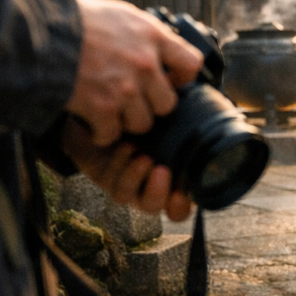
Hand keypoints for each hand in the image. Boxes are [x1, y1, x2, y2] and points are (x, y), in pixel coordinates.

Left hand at [62, 116, 193, 220]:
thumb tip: (197, 86)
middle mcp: (152, 183)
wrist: (98, 108)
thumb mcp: (161, 105)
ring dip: (139, 179)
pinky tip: (125, 147)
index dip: (186, 202)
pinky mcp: (107, 179)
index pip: (182, 202)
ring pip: (135, 200)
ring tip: (141, 156)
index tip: (185, 189)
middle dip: (161, 193)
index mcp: (172, 172)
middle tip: (162, 170)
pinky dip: (122, 168)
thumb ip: (182, 104)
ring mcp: (130, 183)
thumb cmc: (138, 108)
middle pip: (162, 209)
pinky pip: (115, 186)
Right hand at [67, 0, 203, 145]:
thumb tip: (158, 43)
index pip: (191, 64)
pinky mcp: (102, 107)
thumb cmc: (76, 17)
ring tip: (110, 112)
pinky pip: (111, 134)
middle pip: (167, 104)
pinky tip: (92, 122)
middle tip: (133, 101)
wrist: (41, 29)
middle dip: (151, 106)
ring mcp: (125, 88)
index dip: (182, 77)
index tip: (169, 80)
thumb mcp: (120, 12)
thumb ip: (144, 32)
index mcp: (153, 36)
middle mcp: (145, 63)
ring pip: (142, 123)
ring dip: (126, 122)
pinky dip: (101, 133)